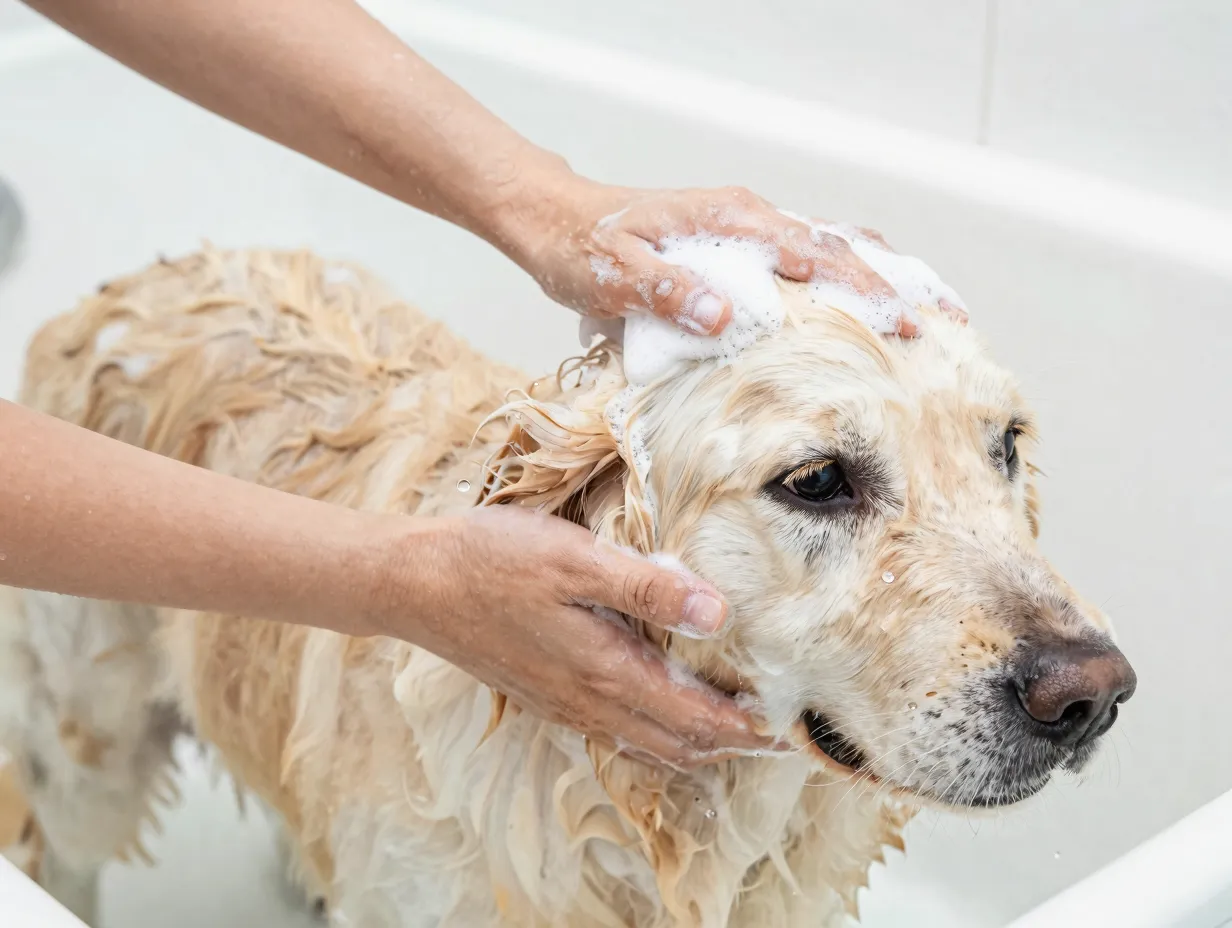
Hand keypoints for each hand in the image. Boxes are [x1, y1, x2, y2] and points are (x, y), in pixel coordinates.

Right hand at [382, 506, 776, 767]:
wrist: (413, 584)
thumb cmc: (492, 562)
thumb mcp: (575, 561)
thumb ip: (647, 587)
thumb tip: (717, 614)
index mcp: (605, 671)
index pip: (695, 718)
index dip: (745, 728)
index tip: (787, 729)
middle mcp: (588, 700)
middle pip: (676, 743)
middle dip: (729, 745)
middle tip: (772, 736)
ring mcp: (562, 703)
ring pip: (644, 742)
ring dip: (692, 743)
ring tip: (728, 732)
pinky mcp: (543, 693)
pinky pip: (611, 731)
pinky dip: (651, 734)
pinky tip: (655, 714)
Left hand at [518, 179, 905, 335]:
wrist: (556, 220)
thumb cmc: (582, 246)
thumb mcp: (613, 274)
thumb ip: (666, 292)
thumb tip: (726, 317)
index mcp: (730, 221)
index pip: (811, 254)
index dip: (859, 292)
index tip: (902, 324)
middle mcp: (749, 219)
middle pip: (837, 247)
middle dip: (891, 286)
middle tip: (939, 326)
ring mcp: (747, 231)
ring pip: (829, 247)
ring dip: (877, 279)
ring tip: (926, 313)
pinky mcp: (738, 248)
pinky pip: (801, 258)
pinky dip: (843, 277)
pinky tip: (864, 304)